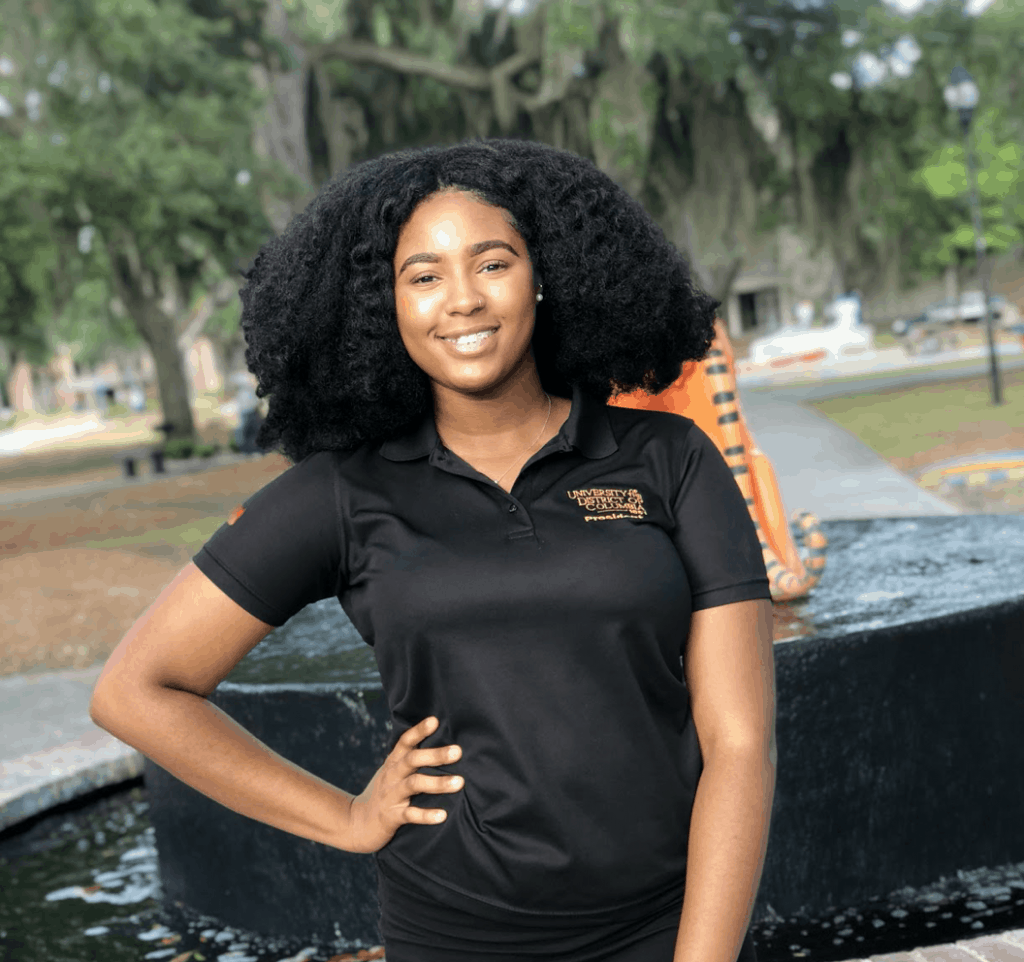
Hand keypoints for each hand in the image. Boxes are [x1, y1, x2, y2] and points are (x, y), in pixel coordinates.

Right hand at [344, 715, 462, 853]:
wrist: (358, 823)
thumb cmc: (386, 792)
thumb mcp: (394, 772)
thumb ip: (411, 759)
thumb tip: (444, 744)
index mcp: (393, 762)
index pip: (405, 742)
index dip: (419, 730)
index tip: (435, 720)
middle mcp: (391, 775)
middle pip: (412, 760)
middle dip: (436, 755)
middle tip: (458, 751)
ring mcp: (390, 795)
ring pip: (414, 784)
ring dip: (437, 783)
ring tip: (460, 782)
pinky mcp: (391, 817)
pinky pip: (410, 814)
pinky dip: (426, 815)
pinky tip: (443, 815)